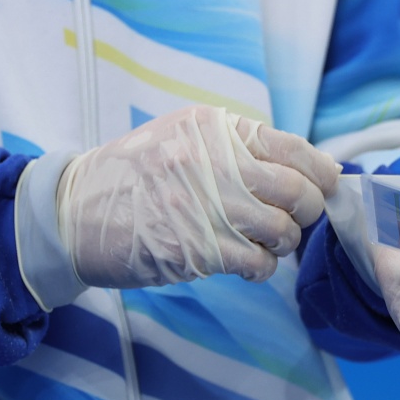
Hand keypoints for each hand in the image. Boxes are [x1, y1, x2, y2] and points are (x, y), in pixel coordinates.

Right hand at [40, 105, 339, 297]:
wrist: (72, 213)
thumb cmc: (133, 179)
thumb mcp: (182, 140)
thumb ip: (236, 149)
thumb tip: (305, 169)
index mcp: (215, 130)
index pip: (294, 148)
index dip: (322, 173)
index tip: (327, 188)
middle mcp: (215, 162)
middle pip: (298, 191)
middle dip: (309, 212)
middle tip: (296, 222)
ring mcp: (205, 207)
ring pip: (282, 230)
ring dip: (283, 244)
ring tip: (264, 244)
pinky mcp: (196, 249)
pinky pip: (257, 263)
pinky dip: (263, 269)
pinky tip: (248, 266)